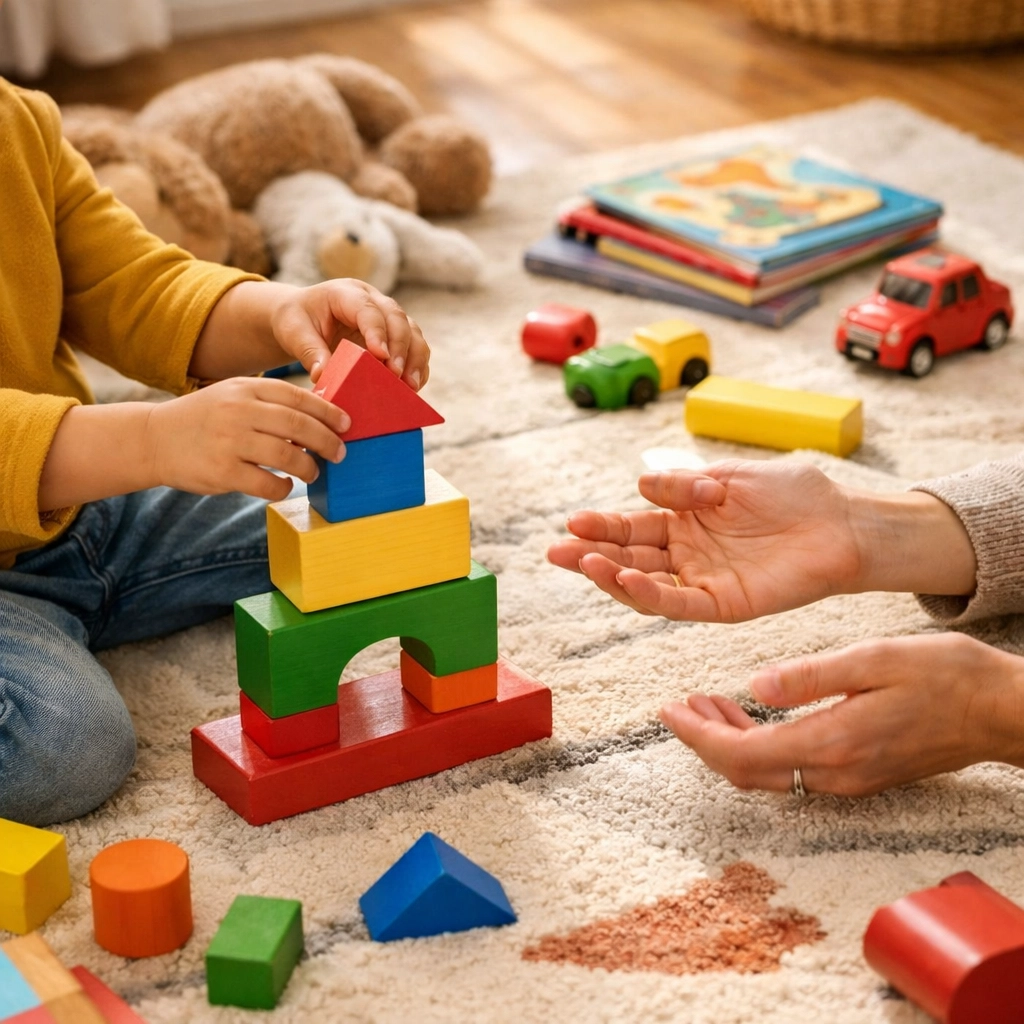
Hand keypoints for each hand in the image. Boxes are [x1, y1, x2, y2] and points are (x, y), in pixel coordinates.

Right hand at [145, 377, 347, 501]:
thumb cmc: (206, 419)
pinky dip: (283, 488)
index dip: (328, 412)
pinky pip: (267, 483)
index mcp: (246, 389)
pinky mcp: (222, 471)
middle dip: (327, 441)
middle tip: (340, 453)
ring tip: (313, 472)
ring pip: (287, 456)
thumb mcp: (235, 396)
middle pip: (299, 426)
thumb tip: (322, 413)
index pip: (298, 397)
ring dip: (309, 467)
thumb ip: (271, 401)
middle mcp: (239, 412)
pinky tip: (284, 486)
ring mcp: (230, 441)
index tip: (347, 424)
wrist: (155, 438)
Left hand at [269, 279, 429, 389]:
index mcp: (346, 292)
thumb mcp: (294, 332)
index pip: (368, 309)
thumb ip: (309, 351)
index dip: (377, 331)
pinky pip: (414, 349)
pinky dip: (417, 368)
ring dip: (415, 360)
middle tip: (395, 375)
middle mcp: (373, 300)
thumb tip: (322, 376)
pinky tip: (411, 388)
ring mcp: (387, 318)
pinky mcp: (394, 336)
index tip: (381, 356)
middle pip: (398, 318)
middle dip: (401, 348)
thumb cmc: (297, 320)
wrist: (302, 317)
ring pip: (412, 333)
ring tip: (410, 386)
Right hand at [547, 460, 861, 622]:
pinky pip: (680, 603)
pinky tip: (626, 581)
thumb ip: (686, 484)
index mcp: (684, 521)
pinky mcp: (725, 604)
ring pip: (647, 584)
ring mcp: (703, 580)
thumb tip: (641, 485)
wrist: (842, 521)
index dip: (601, 526)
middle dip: (591, 555)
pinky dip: (651, 594)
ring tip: (585, 564)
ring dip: (612, 577)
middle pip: (629, 557)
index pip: (632, 527)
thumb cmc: (793, 494)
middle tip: (556, 551)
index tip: (572, 522)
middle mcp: (687, 554)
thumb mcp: (731, 476)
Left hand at [659, 633, 1023, 796]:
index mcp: (833, 742)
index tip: (669, 710)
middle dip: (705, 740)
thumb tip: (755, 684)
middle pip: (746, 772)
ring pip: (766, 773)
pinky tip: (752, 711)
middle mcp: (835, 773)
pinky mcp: (857, 773)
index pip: (743, 754)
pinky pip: (791, 769)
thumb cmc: (945, 676)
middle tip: (680, 704)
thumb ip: (811, 675)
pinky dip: (759, 744)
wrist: (1002, 711)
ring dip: (729, 741)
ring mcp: (847, 779)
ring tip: (706, 701)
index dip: (698, 735)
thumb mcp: (874, 659)